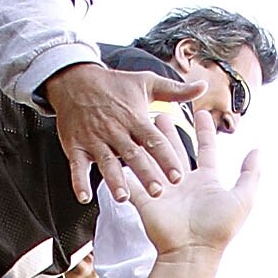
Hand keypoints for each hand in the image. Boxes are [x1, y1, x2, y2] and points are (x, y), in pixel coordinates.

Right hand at [44, 58, 201, 206]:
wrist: (75, 80)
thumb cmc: (114, 84)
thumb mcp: (146, 82)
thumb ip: (175, 91)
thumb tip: (203, 86)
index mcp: (135, 118)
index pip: (154, 141)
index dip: (166, 158)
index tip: (179, 176)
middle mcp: (116, 130)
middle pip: (133, 155)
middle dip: (145, 174)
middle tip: (158, 192)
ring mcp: (95, 140)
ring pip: (107, 162)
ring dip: (114, 180)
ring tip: (123, 197)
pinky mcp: (76, 146)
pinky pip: (77, 166)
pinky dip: (79, 182)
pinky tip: (85, 197)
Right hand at [124, 103, 261, 261]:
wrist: (191, 252)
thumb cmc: (217, 229)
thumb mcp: (242, 199)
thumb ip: (250, 175)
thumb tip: (258, 152)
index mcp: (206, 181)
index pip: (206, 149)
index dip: (204, 131)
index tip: (201, 113)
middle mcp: (184, 184)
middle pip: (176, 150)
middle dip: (170, 131)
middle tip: (162, 112)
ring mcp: (165, 192)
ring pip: (154, 160)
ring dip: (148, 142)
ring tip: (142, 123)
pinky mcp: (147, 201)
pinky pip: (135, 183)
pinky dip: (127, 171)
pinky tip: (120, 150)